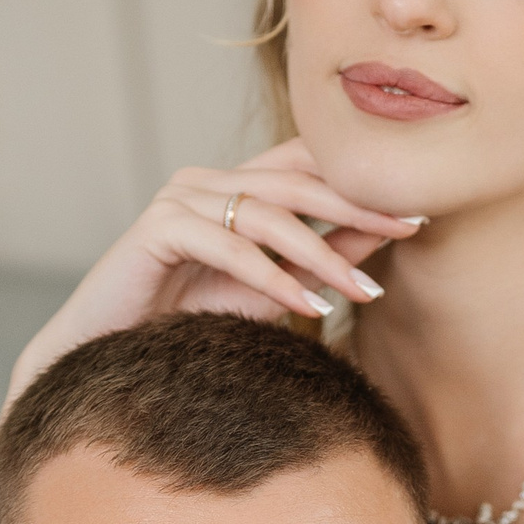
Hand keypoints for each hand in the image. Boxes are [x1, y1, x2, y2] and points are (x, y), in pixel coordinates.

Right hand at [4, 143, 422, 401]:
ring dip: (321, 255)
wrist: (107, 358)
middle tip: (408, 227)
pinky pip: (228, 246)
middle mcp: (206, 181)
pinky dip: (272, 278)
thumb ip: (321, 259)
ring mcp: (179, 200)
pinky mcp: (156, 229)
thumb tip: (386, 235)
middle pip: (295, 181)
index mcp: (233, 186)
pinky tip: (308, 309)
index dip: (359, 183)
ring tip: (363, 292)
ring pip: (267, 213)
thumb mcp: (272, 290)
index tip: (416, 211)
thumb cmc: (190, 327)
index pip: (305, 165)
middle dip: (356, 207)